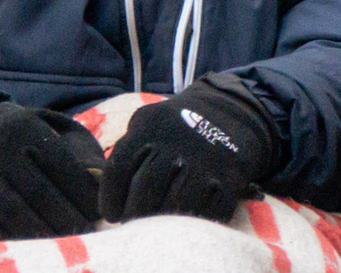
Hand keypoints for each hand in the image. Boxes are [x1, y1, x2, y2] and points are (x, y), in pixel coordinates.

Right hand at [0, 103, 105, 239]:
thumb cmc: (32, 144)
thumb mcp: (53, 136)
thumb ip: (80, 159)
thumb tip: (101, 190)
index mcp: (25, 129)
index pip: (60, 165)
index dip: (82, 193)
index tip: (99, 213)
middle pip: (38, 191)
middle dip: (66, 217)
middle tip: (86, 233)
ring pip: (13, 211)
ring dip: (43, 232)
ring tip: (64, 243)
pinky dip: (14, 240)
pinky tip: (33, 247)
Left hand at [101, 78, 279, 224]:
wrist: (231, 112)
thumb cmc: (178, 125)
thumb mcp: (150, 121)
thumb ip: (129, 147)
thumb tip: (109, 188)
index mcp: (151, 127)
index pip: (119, 167)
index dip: (110, 198)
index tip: (111, 215)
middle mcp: (177, 141)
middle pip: (145, 187)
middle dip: (134, 213)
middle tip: (132, 224)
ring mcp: (205, 159)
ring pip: (175, 203)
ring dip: (161, 222)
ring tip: (155, 228)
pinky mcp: (229, 176)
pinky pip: (208, 210)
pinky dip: (195, 222)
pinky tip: (185, 223)